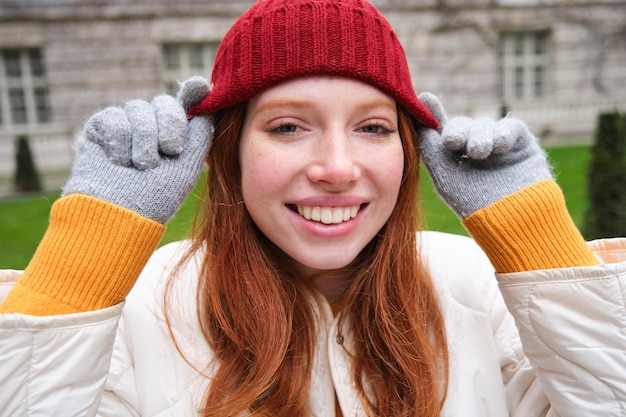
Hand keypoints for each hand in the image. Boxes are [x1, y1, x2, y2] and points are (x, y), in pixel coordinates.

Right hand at [62, 76, 213, 223]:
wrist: (119, 214)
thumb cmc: (157, 197)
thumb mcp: (187, 166)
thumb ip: (200, 133)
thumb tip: (211, 98)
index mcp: (175, 136)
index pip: (186, 105)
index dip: (193, 92)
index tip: (200, 86)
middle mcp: (151, 127)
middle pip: (164, 102)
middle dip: (170, 124)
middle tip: (169, 150)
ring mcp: (125, 126)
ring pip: (138, 108)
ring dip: (144, 138)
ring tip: (141, 165)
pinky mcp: (99, 128)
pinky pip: (113, 117)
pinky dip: (119, 140)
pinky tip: (119, 161)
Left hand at [417, 92, 552, 218]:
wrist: (509, 219)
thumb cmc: (472, 203)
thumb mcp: (443, 172)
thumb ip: (430, 142)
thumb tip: (420, 104)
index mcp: (455, 158)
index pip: (443, 131)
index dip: (435, 115)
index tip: (426, 98)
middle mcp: (475, 149)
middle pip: (463, 125)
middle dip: (457, 131)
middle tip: (452, 143)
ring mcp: (499, 146)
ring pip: (484, 124)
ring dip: (479, 136)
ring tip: (479, 153)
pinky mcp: (522, 145)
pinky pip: (511, 127)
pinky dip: (503, 133)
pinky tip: (498, 147)